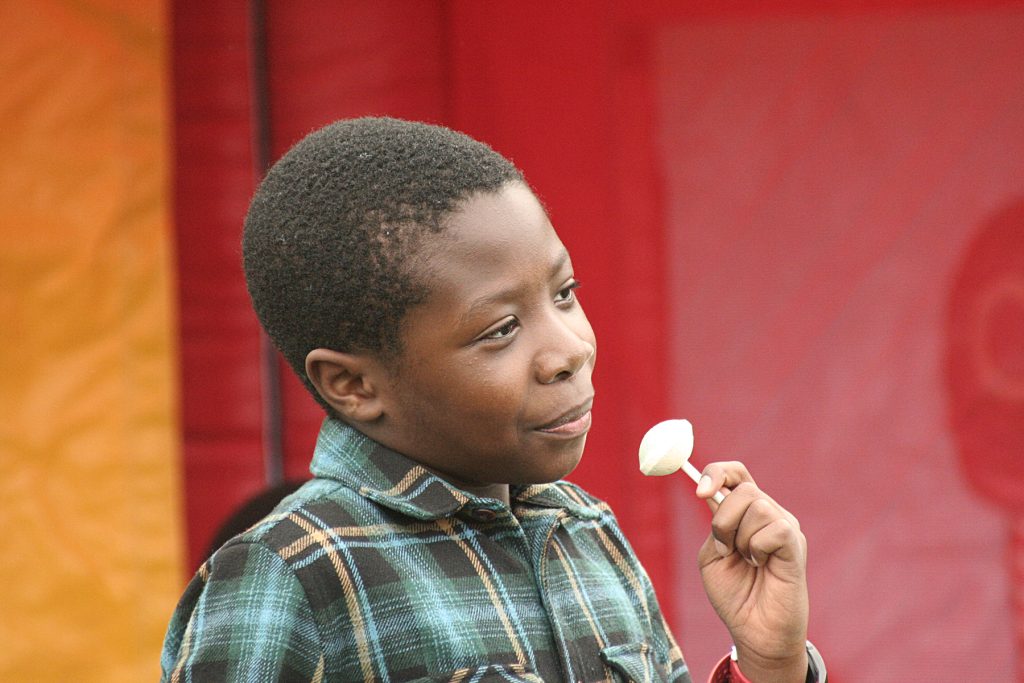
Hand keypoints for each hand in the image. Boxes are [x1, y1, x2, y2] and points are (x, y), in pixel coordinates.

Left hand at [696, 462, 808, 682]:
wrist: (753, 631)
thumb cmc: (734, 595)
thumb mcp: (712, 555)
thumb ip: (713, 524)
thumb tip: (713, 493)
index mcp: (746, 513)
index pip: (735, 473)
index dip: (717, 473)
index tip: (699, 492)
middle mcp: (769, 513)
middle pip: (743, 487)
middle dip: (723, 519)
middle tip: (725, 549)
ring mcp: (785, 527)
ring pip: (757, 505)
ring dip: (740, 538)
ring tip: (748, 562)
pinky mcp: (795, 545)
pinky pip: (774, 528)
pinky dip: (757, 548)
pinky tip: (762, 566)